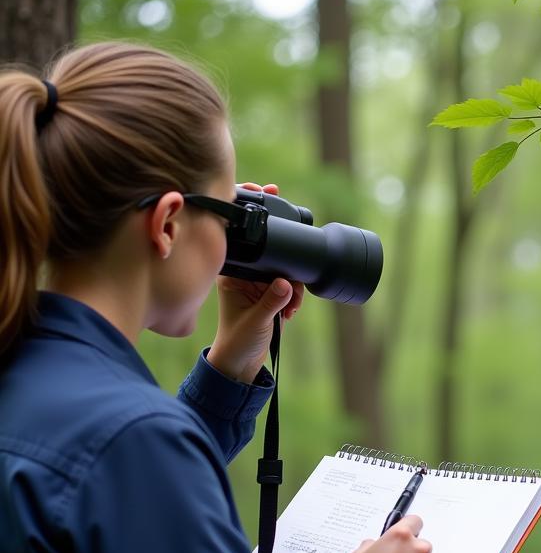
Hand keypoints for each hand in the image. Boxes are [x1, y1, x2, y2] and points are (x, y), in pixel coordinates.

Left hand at [207, 182, 304, 383]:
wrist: (241, 362)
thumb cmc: (237, 340)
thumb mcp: (255, 321)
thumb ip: (271, 302)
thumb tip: (287, 284)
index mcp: (232, 270)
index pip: (245, 236)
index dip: (256, 212)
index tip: (267, 190)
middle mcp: (245, 272)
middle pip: (272, 249)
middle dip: (288, 261)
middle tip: (295, 262)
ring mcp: (260, 282)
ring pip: (286, 268)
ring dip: (294, 287)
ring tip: (289, 308)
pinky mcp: (273, 293)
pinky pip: (292, 285)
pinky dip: (296, 298)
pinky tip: (289, 313)